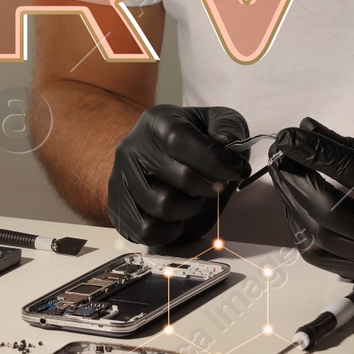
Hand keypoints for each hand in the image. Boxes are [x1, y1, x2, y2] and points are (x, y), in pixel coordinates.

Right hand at [107, 105, 250, 246]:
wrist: (160, 159)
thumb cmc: (193, 143)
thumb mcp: (216, 123)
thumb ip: (228, 126)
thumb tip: (226, 143)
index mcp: (156, 122)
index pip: (181, 140)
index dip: (214, 160)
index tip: (237, 170)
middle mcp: (131, 148)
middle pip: (181, 178)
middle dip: (209, 186)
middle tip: (215, 184)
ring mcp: (120, 179)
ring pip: (164, 207)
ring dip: (190, 208)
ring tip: (191, 197)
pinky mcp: (117, 208)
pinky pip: (147, 231)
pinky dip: (169, 230)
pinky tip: (175, 217)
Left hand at [269, 118, 353, 281]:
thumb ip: (352, 145)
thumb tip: (307, 129)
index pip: (349, 172)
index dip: (314, 152)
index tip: (289, 135)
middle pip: (328, 211)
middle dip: (296, 180)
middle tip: (281, 156)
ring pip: (321, 239)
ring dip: (294, 206)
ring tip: (286, 178)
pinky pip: (325, 260)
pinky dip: (304, 233)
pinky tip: (297, 208)